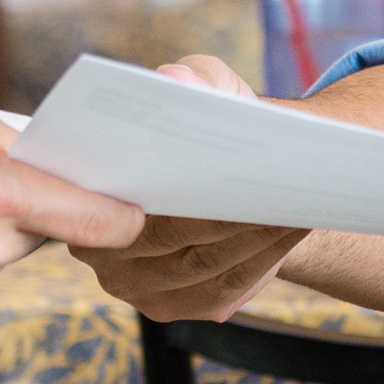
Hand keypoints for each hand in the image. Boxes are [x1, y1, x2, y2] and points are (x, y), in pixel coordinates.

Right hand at [64, 54, 308, 318]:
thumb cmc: (210, 128)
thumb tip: (176, 78)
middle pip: (166, 234)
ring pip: (202, 264)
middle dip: (225, 210)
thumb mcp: (207, 89)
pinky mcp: (174, 306)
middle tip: (275, 182)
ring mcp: (134, 285)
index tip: (215, 157)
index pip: (119, 191)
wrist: (227, 178)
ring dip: (256, 236)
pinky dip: (266, 259)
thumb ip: (195, 76)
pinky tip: (296, 229)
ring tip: (298, 202)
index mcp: (85, 189)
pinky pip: (224, 288)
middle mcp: (97, 248)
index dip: (170, 175)